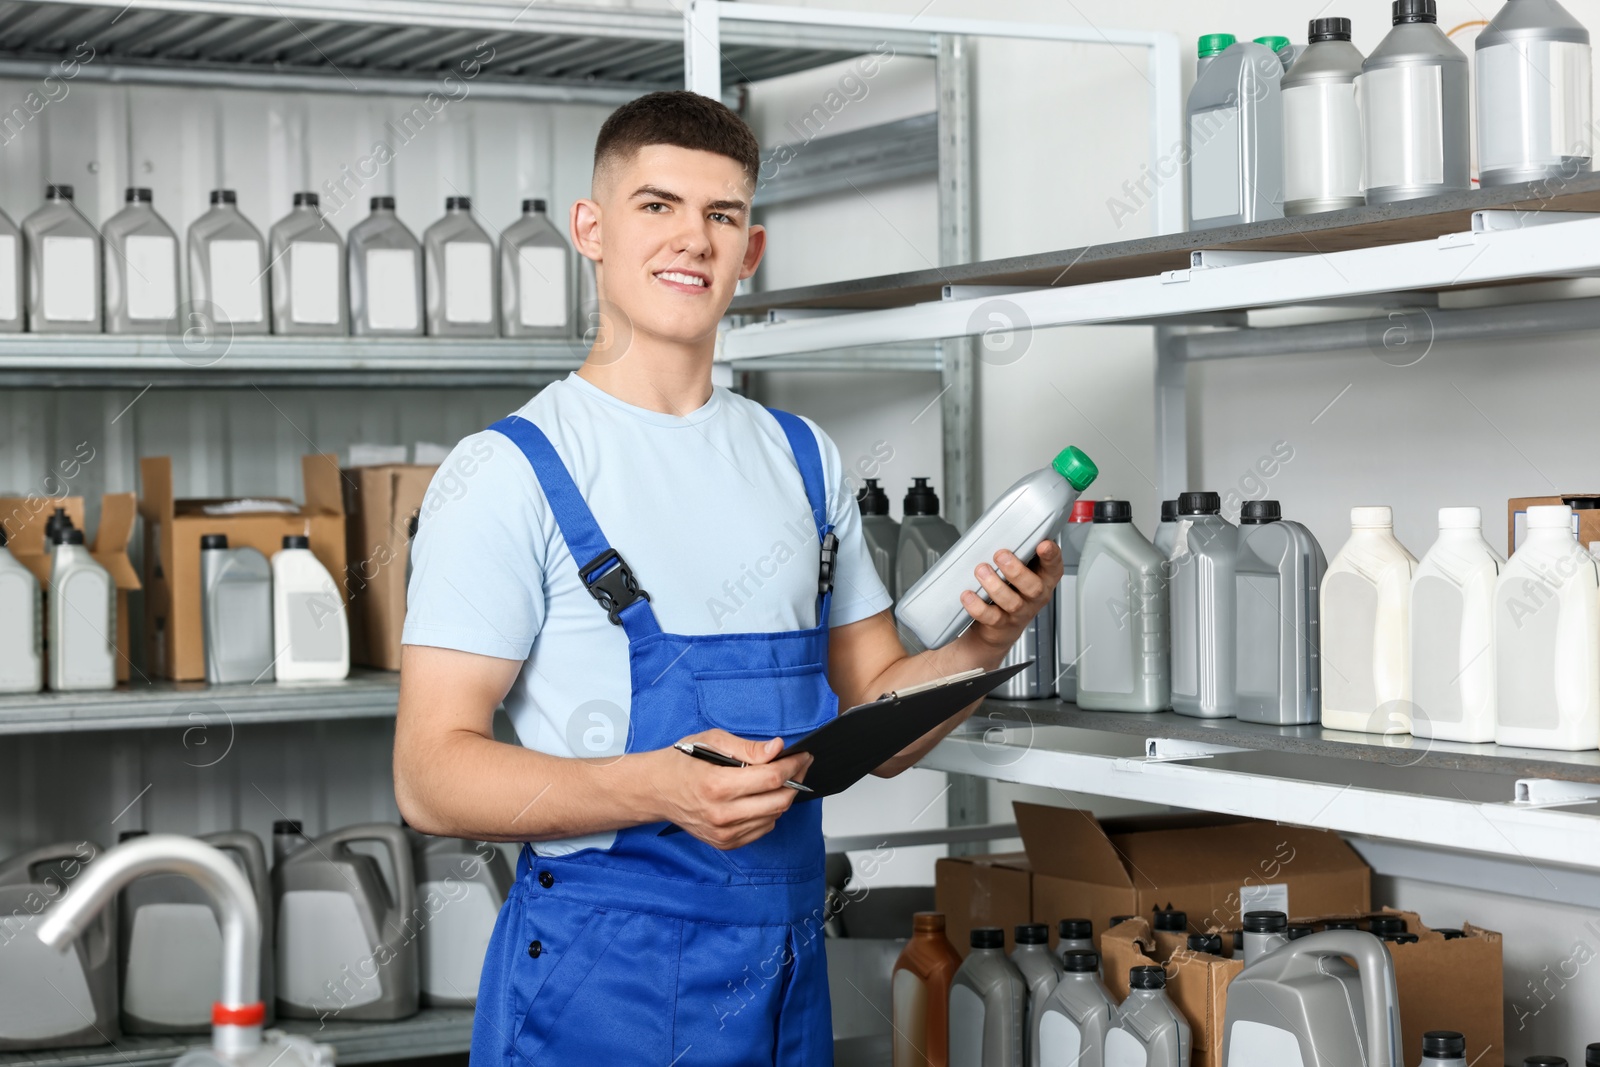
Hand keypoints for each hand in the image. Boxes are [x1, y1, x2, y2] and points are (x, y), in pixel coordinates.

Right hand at [644, 729, 813, 849]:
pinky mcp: (726, 843)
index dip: (793, 765)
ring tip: (778, 779)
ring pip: (774, 816)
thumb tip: (777, 749)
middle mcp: (722, 814)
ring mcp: (724, 833)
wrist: (656, 791)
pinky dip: (769, 812)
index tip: (803, 755)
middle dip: (795, 781)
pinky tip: (760, 797)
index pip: (771, 778)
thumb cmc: (682, 762)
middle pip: (779, 801)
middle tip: (798, 766)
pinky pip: (762, 828)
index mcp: (717, 785)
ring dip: (783, 796)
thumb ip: (747, 747)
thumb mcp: (711, 741)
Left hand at [958, 540, 1062, 656]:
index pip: (1054, 566)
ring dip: (995, 585)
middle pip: (1034, 587)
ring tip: (981, 570)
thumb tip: (1000, 529)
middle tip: (1001, 555)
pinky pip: (991, 617)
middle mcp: (1035, 597)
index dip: (1051, 556)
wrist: (997, 628)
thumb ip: (1016, 553)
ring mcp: (1019, 613)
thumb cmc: (1010, 590)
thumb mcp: (1019, 571)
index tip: (1043, 544)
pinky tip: (968, 595)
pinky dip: (977, 606)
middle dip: (1017, 570)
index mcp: (1043, 579)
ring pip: (1012, 602)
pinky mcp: (1001, 625)